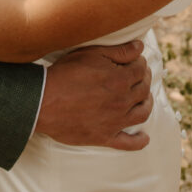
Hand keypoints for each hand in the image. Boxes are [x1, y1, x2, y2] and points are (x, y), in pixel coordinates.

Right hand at [35, 43, 152, 149]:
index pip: (140, 69)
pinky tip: (144, 137)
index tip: (136, 60)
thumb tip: (140, 47)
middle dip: (144, 79)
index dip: (140, 62)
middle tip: (140, 74)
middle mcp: (122, 102)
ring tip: (144, 98)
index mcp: (120, 80)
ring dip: (147, 104)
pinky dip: (139, 141)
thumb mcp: (91, 54)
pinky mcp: (105, 137)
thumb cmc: (66, 73)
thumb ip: (119, 51)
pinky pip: (128, 143)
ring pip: (142, 114)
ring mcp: (115, 121)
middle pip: (143, 90)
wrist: (44, 101)